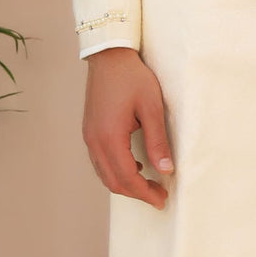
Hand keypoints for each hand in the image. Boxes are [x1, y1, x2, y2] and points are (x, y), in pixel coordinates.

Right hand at [83, 46, 173, 209]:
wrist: (109, 57)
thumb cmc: (133, 78)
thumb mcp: (151, 106)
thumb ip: (157, 140)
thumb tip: (166, 170)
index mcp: (110, 138)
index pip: (127, 177)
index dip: (145, 193)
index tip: (162, 199)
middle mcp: (94, 142)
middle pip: (113, 181)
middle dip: (136, 193)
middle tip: (158, 196)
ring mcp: (89, 137)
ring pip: (104, 174)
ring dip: (125, 183)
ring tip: (148, 184)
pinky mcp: (89, 131)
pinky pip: (100, 162)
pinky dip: (116, 171)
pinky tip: (134, 165)